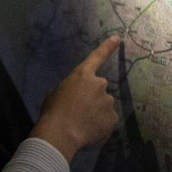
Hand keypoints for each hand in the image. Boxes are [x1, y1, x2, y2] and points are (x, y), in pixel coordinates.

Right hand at [30, 36, 121, 160]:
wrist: (61, 133)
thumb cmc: (53, 111)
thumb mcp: (56, 93)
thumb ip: (71, 89)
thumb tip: (77, 95)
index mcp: (82, 75)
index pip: (97, 57)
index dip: (107, 47)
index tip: (118, 38)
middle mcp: (99, 84)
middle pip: (99, 89)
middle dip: (92, 97)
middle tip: (79, 110)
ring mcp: (108, 101)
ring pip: (104, 105)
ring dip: (96, 112)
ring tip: (82, 123)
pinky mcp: (113, 118)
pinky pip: (108, 120)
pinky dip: (101, 124)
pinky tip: (89, 130)